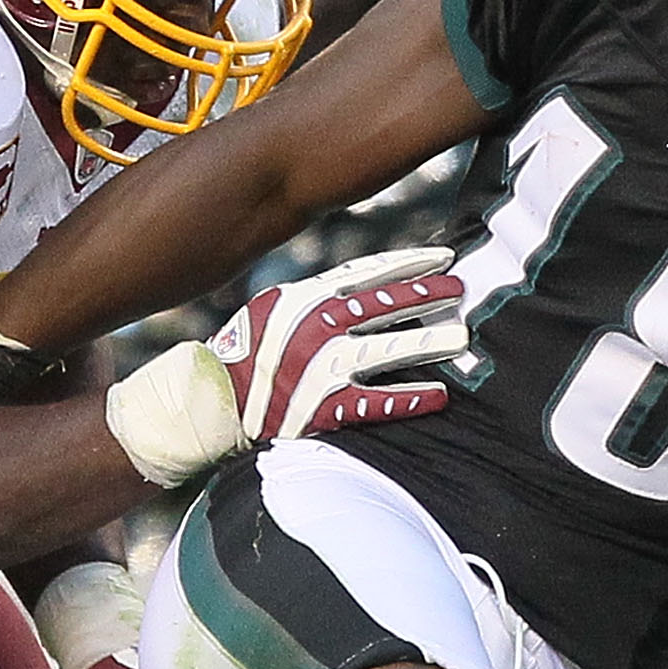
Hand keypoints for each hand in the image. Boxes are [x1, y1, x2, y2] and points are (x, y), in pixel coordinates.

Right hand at [103, 246, 464, 485]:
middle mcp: (313, 328)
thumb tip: (360, 291)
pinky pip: (375, 403)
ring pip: (387, 350)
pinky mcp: (320, 410)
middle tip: (462, 289)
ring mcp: (318, 369)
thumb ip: (314, 300)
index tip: (441, 258)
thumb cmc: (240, 358)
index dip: (408, 265)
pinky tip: (439, 395)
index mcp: (302, 297)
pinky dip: (409, 399)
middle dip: (427, 295)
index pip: (366, 273)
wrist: (205, 405)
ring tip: (463, 336)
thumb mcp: (271, 312)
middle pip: (383, 306)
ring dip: (429, 342)